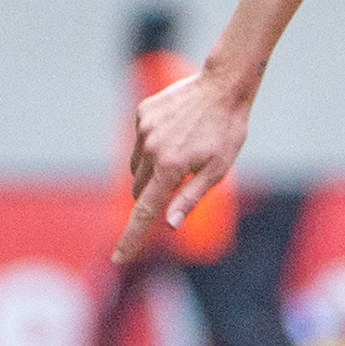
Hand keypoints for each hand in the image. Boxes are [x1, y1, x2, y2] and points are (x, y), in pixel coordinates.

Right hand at [119, 70, 248, 260]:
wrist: (223, 86)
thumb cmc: (226, 131)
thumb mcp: (218, 169)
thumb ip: (190, 198)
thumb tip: (170, 224)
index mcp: (171, 167)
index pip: (145, 212)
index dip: (131, 238)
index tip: (118, 258)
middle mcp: (152, 149)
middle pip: (139, 189)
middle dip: (153, 194)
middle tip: (181, 179)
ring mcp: (144, 129)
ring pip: (137, 165)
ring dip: (153, 169)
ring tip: (184, 149)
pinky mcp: (142, 113)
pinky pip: (140, 140)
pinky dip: (153, 143)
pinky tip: (177, 129)